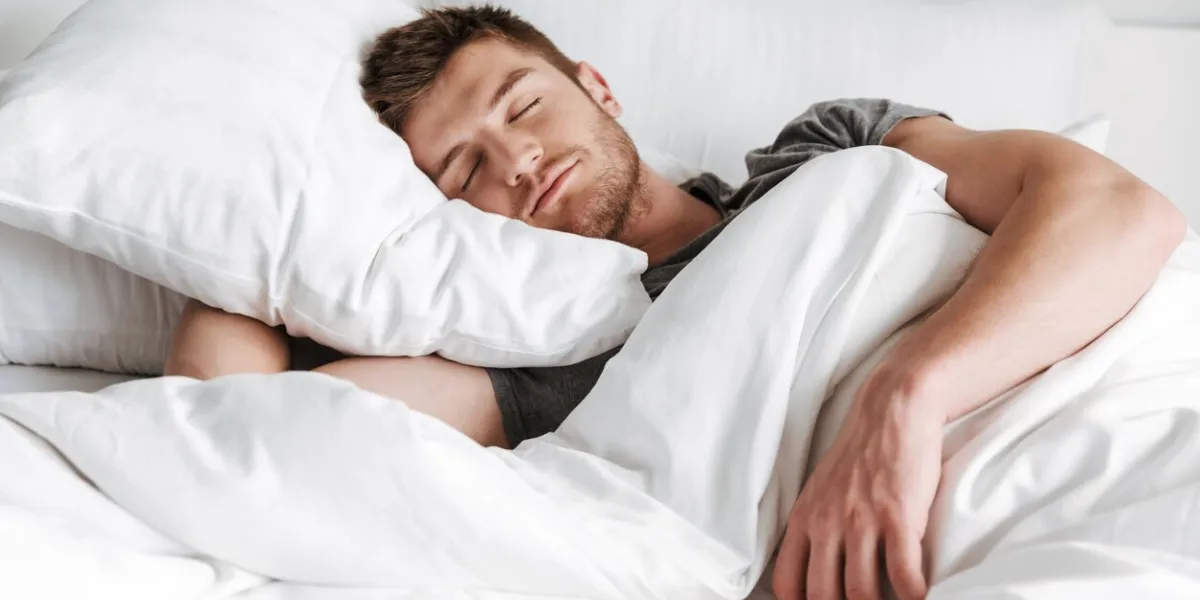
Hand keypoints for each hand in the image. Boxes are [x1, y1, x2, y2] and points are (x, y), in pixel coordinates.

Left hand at [772, 368, 943, 599]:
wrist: (890, 411)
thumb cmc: (860, 455)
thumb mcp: (820, 491)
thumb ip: (815, 529)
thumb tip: (817, 572)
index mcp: (805, 520)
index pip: (788, 584)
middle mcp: (827, 523)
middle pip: (822, 597)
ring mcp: (861, 520)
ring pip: (861, 594)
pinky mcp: (898, 517)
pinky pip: (903, 575)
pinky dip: (913, 595)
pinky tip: (920, 596)